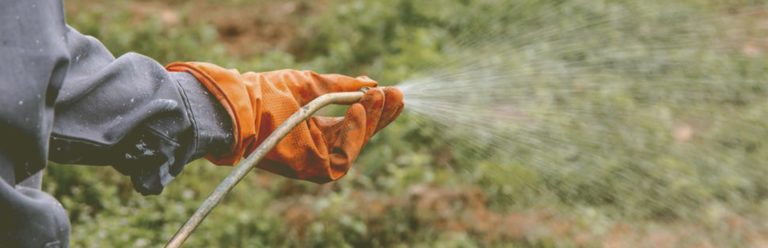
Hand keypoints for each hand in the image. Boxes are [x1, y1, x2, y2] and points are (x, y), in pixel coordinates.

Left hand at [167, 62, 403, 181]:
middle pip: (360, 135)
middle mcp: (319, 146)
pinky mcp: (314, 171)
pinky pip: (344, 155)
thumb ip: (341, 87)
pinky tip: (357, 110)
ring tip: (379, 97)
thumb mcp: (310, 83)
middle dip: (380, 116)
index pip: (354, 121)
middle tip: (397, 96)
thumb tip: (371, 84)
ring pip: (356, 144)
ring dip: (370, 120)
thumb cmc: (268, 93)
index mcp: (316, 127)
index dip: (374, 109)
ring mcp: (317, 160)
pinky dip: (355, 133)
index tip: (391, 92)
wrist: (241, 106)